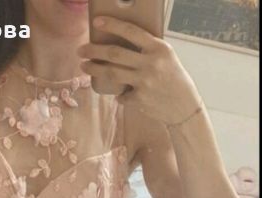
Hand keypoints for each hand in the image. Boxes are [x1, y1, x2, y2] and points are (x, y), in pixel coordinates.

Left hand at [78, 16, 202, 124]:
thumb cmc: (173, 79)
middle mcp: (150, 63)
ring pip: (111, 73)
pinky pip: (121, 96)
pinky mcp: (139, 99)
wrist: (184, 106)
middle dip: (93, 51)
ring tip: (84, 67)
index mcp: (158, 48)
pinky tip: (121, 95)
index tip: (96, 22)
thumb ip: (147, 50)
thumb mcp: (166, 58)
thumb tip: (120, 43)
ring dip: (94, 69)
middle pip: (114, 53)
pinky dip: (119, 96)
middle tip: (80, 50)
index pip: (131, 31)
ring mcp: (144, 82)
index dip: (112, 25)